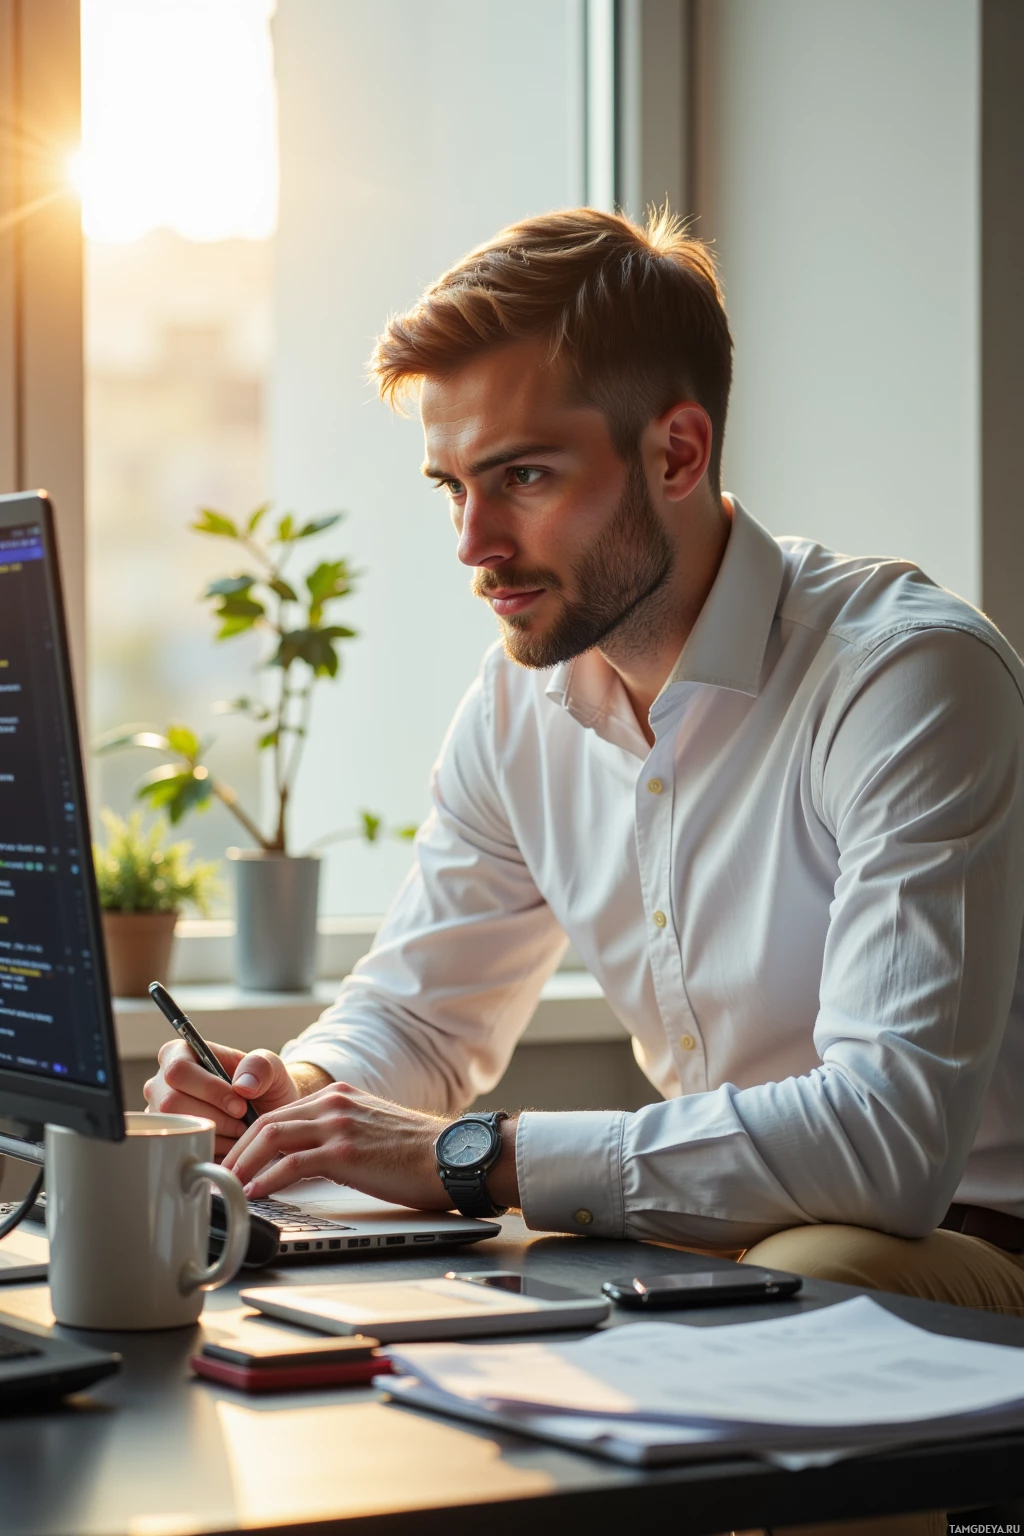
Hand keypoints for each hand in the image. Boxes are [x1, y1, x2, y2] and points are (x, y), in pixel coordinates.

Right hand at [143, 1040, 299, 1157]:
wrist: (264, 1115)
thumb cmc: (261, 1085)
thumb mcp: (270, 1068)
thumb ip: (260, 1066)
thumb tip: (242, 1085)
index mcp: (179, 1054)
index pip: (179, 1069)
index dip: (210, 1090)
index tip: (240, 1106)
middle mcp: (160, 1083)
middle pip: (172, 1103)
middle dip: (215, 1118)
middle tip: (242, 1124)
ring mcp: (159, 1114)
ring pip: (176, 1129)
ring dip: (215, 1136)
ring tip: (238, 1133)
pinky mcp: (165, 1141)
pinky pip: (180, 1151)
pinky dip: (210, 1151)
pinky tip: (227, 1145)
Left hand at [222, 1082, 454, 1207]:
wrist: (453, 1155)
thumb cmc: (419, 1152)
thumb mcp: (372, 1129)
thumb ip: (340, 1134)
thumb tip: (310, 1161)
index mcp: (339, 1097)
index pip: (279, 1113)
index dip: (250, 1138)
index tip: (237, 1161)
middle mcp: (334, 1104)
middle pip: (266, 1122)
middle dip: (238, 1151)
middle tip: (222, 1176)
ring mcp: (338, 1126)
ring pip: (271, 1137)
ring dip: (244, 1164)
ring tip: (230, 1187)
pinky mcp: (344, 1152)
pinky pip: (291, 1164)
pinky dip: (267, 1179)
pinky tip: (256, 1193)